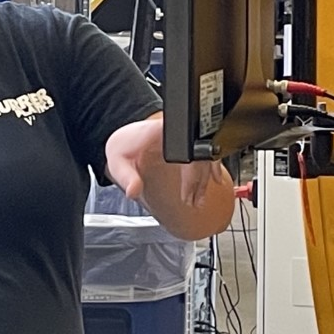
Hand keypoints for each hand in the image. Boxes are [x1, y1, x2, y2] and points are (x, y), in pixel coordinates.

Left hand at [104, 118, 228, 207]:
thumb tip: (133, 191)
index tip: (187, 196)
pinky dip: (209, 166)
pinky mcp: (183, 139)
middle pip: (199, 156)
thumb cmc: (122, 145)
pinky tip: (215, 178)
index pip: (187, 154)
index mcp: (162, 132)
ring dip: (205, 179)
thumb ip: (126, 177)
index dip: (191, 177)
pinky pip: (203, 152)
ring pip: (203, 155)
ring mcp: (182, 134)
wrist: (122, 133)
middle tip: (195, 202)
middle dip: (199, 183)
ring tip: (200, 198)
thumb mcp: (118, 162)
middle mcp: (176, 131)